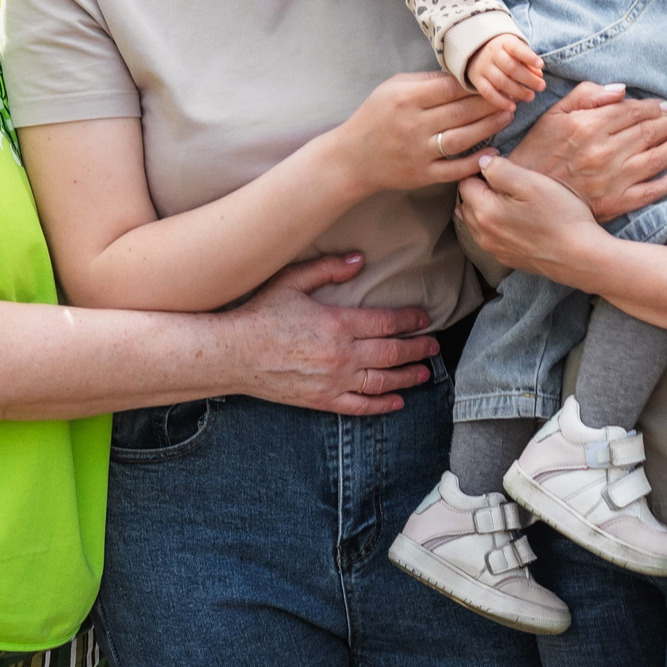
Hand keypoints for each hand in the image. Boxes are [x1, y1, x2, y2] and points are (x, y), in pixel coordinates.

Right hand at [225, 253, 439, 415]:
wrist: (233, 354)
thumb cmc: (260, 314)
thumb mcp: (292, 280)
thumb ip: (328, 268)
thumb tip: (360, 259)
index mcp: (337, 323)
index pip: (386, 323)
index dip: (409, 321)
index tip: (424, 318)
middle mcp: (341, 355)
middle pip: (391, 353)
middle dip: (417, 349)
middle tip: (433, 346)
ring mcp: (332, 381)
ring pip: (381, 381)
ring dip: (407, 377)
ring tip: (424, 373)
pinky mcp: (321, 400)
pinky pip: (359, 407)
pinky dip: (381, 406)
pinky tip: (396, 402)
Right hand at [331, 71, 514, 196]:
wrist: (352, 158)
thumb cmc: (374, 117)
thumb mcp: (392, 87)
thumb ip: (425, 79)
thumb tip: (460, 75)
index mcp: (406, 99)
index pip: (449, 87)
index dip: (476, 84)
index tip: (496, 80)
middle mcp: (413, 125)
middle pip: (461, 112)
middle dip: (490, 103)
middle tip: (512, 96)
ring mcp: (418, 152)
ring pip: (462, 138)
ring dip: (489, 127)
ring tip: (508, 116)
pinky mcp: (422, 174)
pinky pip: (454, 169)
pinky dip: (475, 161)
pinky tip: (494, 152)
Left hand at [456, 152, 610, 286]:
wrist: (580, 257)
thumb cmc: (559, 216)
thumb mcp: (531, 183)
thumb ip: (500, 170)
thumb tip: (482, 163)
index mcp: (484, 212)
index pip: (465, 183)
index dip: (480, 169)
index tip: (500, 164)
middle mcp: (483, 234)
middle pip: (466, 203)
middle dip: (479, 189)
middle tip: (504, 179)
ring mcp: (495, 249)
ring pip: (476, 222)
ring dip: (484, 208)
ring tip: (508, 198)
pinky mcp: (507, 258)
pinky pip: (489, 237)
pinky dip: (494, 225)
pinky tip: (514, 219)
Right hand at [467, 34, 546, 110]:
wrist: (476, 51)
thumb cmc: (505, 52)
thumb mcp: (516, 50)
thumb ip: (528, 61)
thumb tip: (539, 75)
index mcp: (504, 43)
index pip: (516, 48)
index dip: (529, 56)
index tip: (541, 64)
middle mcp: (492, 54)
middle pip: (511, 67)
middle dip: (528, 78)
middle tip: (542, 86)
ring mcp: (483, 67)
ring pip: (500, 81)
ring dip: (518, 91)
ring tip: (531, 97)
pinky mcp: (477, 80)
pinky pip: (488, 92)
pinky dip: (500, 101)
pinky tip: (512, 108)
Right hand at [508, 81, 666, 222]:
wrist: (521, 196)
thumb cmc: (536, 151)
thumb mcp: (552, 115)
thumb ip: (586, 96)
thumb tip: (620, 90)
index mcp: (589, 126)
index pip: (632, 111)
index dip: (653, 107)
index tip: (665, 106)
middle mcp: (604, 151)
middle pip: (647, 132)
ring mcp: (611, 179)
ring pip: (654, 159)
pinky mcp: (614, 203)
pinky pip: (649, 192)